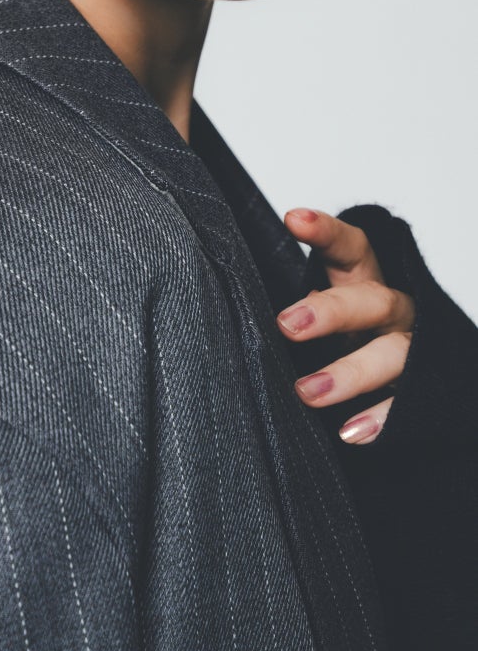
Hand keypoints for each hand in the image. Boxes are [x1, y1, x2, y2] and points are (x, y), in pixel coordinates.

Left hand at [275, 208, 415, 444]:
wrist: (383, 385)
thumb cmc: (335, 338)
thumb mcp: (314, 311)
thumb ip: (290, 305)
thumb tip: (231, 303)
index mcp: (362, 281)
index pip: (350, 247)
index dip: (326, 231)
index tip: (293, 219)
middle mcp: (390, 311)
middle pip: (372, 300)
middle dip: (331, 311)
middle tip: (286, 325)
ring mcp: (408, 350)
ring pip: (394, 354)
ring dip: (351, 373)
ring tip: (307, 393)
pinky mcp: (418, 393)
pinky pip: (406, 406)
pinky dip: (379, 418)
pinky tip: (349, 432)